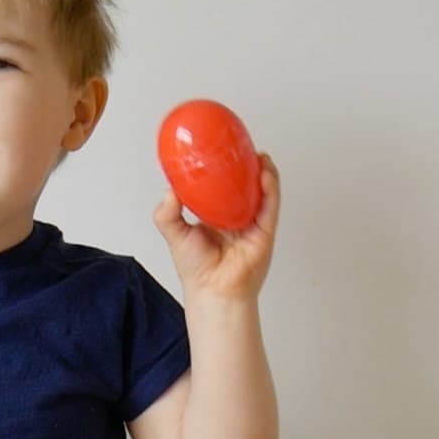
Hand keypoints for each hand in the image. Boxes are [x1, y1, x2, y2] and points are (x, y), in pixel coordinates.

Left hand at [153, 153, 280, 301]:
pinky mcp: (265, 231)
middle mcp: (237, 217)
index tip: (220, 150)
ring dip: (263, 171)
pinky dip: (270, 188)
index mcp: (217, 215)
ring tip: (258, 155)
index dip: (223, 169)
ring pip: (263, 191)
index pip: (222, 187)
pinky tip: (265, 173)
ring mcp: (253, 223)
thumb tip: (170, 189)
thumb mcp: (173, 232)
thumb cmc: (196, 269)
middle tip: (241, 146)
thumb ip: (167, 211)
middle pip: (246, 185)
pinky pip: (271, 205)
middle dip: (247, 166)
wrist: (212, 291)